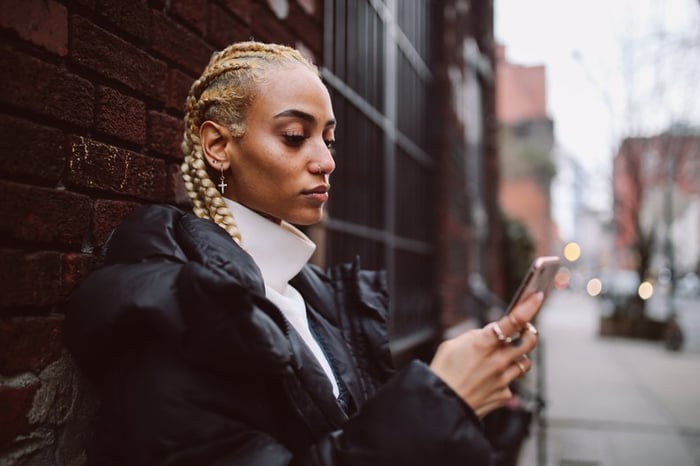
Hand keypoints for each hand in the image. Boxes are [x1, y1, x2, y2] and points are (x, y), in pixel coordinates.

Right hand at [428, 292, 542, 416]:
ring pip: (525, 362)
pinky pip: (512, 382)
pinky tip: (490, 379)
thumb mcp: (452, 344)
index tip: (537, 296)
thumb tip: (490, 332)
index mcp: (483, 343)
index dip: (529, 307)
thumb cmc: (443, 372)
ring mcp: (504, 379)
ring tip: (505, 356)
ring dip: (519, 356)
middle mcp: (498, 361)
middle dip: (530, 332)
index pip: (514, 321)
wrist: (442, 405)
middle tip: (525, 329)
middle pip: (530, 341)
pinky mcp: (504, 394)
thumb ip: (475, 336)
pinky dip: (505, 378)